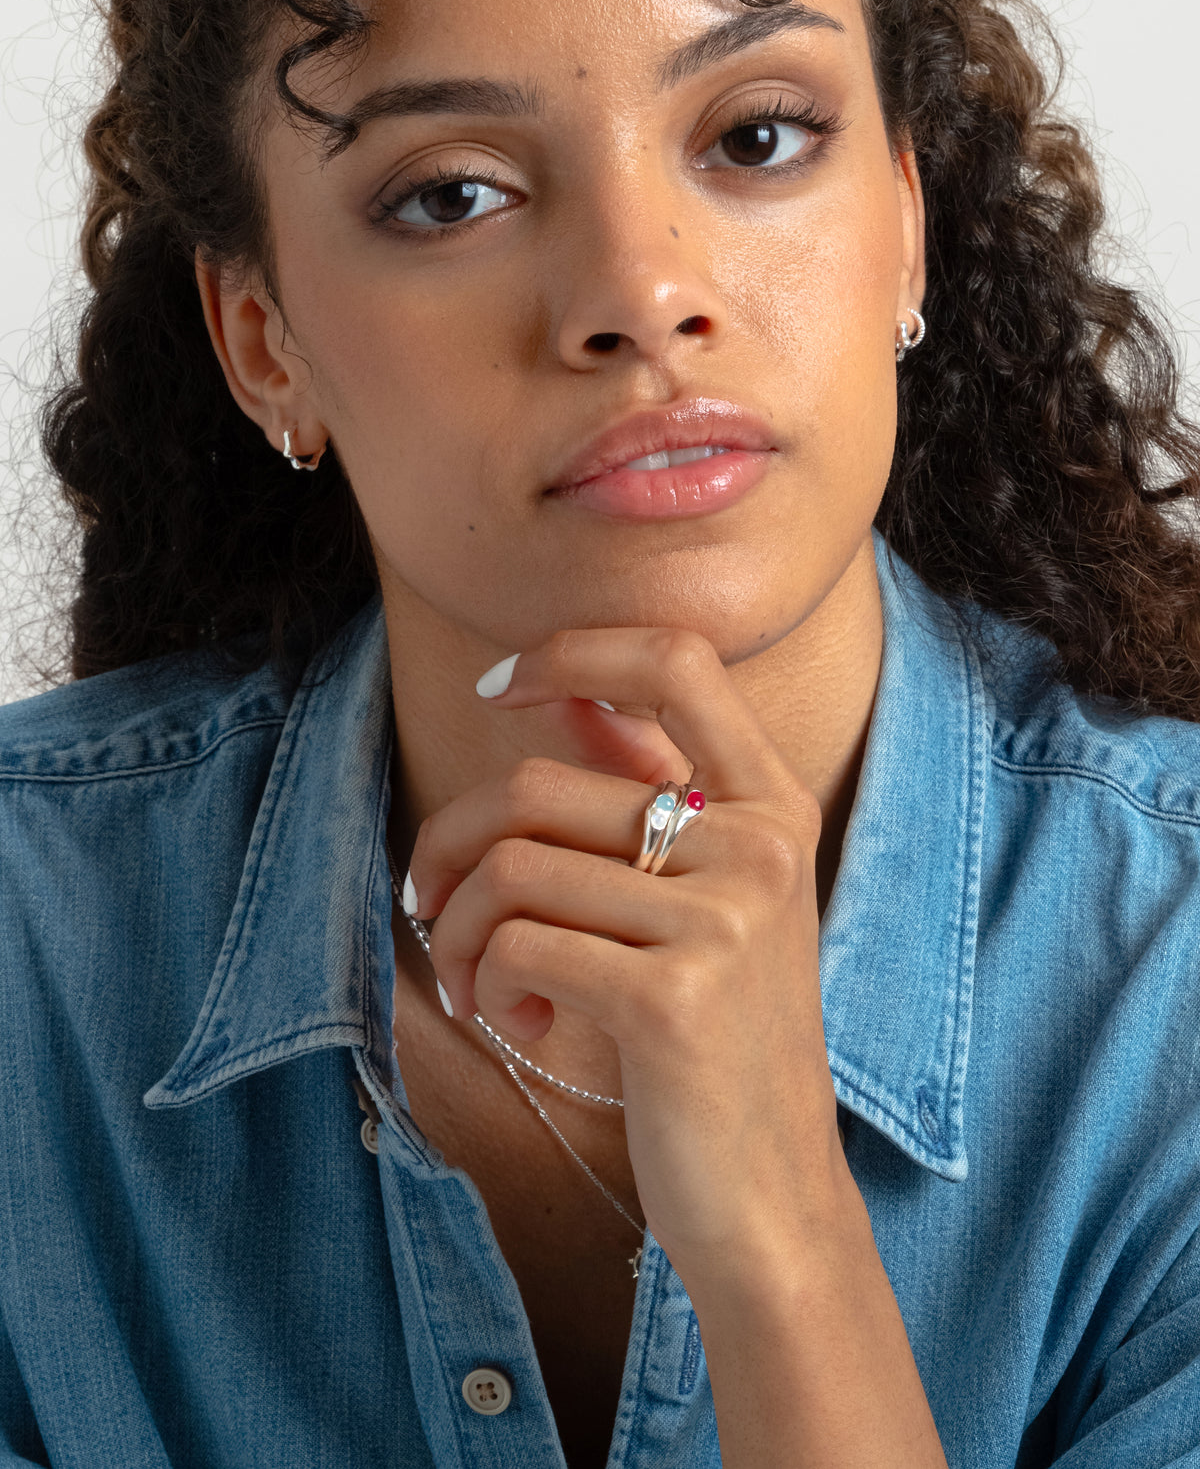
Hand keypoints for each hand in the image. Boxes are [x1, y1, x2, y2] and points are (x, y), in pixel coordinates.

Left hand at [403, 626, 844, 1288]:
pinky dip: (491, 986)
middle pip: (538, 786)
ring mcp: (725, 920)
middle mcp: (760, 845)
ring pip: (512, 870)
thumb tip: (569, 696)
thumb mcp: (703, 902)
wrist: (771, 1194)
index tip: (501, 688)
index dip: (575, 649)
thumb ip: (647, 792)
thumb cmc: (720, 1038)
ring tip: (489, 985)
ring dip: (465, 935)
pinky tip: (526, 1026)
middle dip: (450, 845)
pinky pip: (519, 947)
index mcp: (772, 805)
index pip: (678, 662)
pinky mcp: (673, 999)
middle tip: (430, 902)